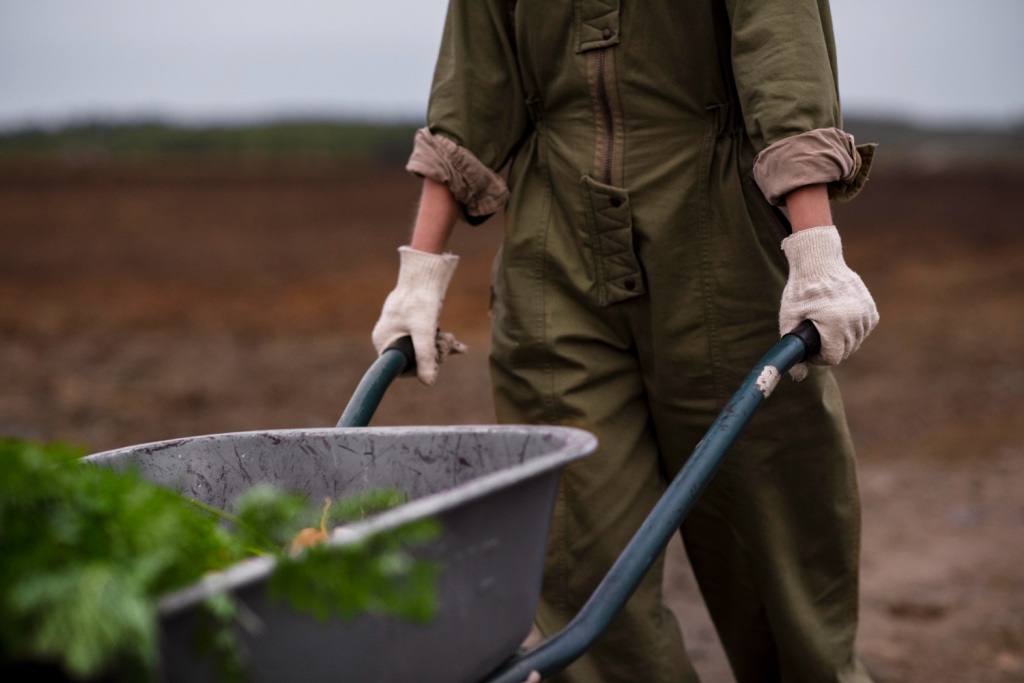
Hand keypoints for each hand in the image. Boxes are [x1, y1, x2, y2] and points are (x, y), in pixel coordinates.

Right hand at [372, 246, 465, 384]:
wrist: (426, 271)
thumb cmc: (420, 299)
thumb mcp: (424, 331)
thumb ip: (426, 356)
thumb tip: (429, 383)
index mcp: (384, 340)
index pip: (399, 368)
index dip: (418, 369)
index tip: (434, 360)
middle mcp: (391, 337)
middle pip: (414, 359)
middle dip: (434, 355)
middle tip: (447, 343)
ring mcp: (403, 330)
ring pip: (423, 349)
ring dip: (440, 347)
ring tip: (452, 338)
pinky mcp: (415, 324)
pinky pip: (427, 339)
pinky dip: (441, 340)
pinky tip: (459, 345)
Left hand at [779, 226, 877, 379]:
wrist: (818, 262)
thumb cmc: (800, 290)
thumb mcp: (788, 319)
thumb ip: (792, 349)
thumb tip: (797, 378)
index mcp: (836, 324)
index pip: (833, 358)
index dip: (818, 358)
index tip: (810, 348)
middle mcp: (855, 319)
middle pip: (845, 352)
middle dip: (829, 349)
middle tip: (815, 336)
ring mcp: (866, 313)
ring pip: (855, 342)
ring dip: (841, 340)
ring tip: (825, 326)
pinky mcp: (871, 309)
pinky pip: (863, 330)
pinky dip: (852, 330)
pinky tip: (839, 320)